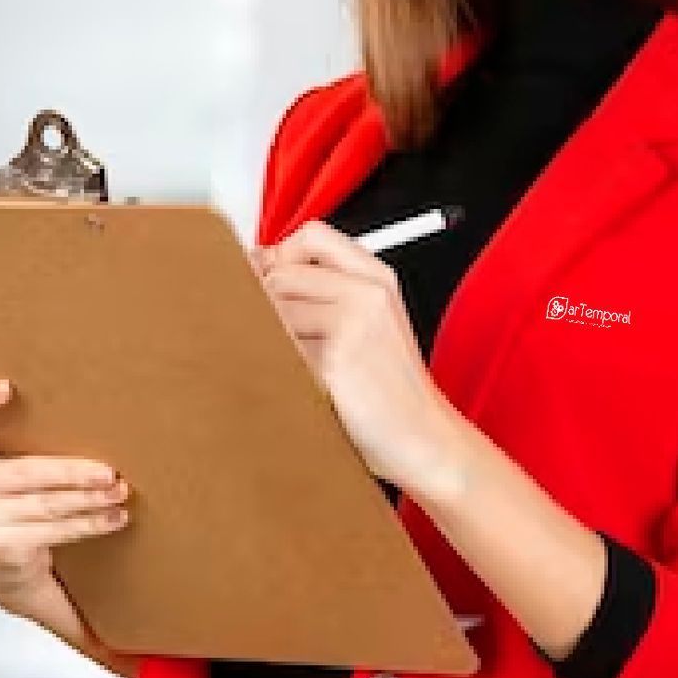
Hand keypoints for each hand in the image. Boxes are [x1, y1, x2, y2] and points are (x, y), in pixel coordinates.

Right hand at [0, 378, 130, 622]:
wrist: (3, 570)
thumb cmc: (9, 503)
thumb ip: (13, 438)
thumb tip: (77, 399)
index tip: (5, 387)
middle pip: (22, 471)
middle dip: (72, 472)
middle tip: (109, 471)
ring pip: (45, 503)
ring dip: (89, 498)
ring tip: (119, 491)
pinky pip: (54, 530)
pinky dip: (88, 524)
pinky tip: (112, 518)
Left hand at [251, 221, 463, 495]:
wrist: (422, 441)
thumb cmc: (387, 391)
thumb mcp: (365, 326)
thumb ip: (321, 290)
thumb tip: (255, 263)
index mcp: (377, 278)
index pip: (311, 236)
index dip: (279, 257)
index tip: (269, 285)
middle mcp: (369, 292)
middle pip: (282, 273)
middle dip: (264, 307)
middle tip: (279, 341)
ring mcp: (356, 323)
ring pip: (274, 311)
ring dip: (269, 340)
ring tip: (293, 367)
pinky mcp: (338, 359)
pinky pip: (280, 348)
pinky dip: (277, 368)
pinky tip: (299, 386)